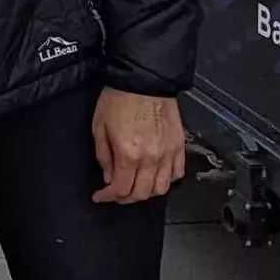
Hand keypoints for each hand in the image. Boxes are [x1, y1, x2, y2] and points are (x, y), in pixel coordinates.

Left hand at [92, 88, 187, 203]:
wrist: (143, 80)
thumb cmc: (119, 98)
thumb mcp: (99, 127)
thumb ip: (103, 156)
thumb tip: (108, 176)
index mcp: (128, 154)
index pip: (120, 188)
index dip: (108, 196)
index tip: (100, 196)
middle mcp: (151, 158)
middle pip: (142, 193)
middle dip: (126, 198)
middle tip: (116, 194)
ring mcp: (168, 153)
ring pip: (161, 188)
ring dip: (147, 192)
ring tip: (135, 187)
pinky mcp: (179, 145)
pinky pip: (177, 173)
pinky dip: (167, 180)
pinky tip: (156, 176)